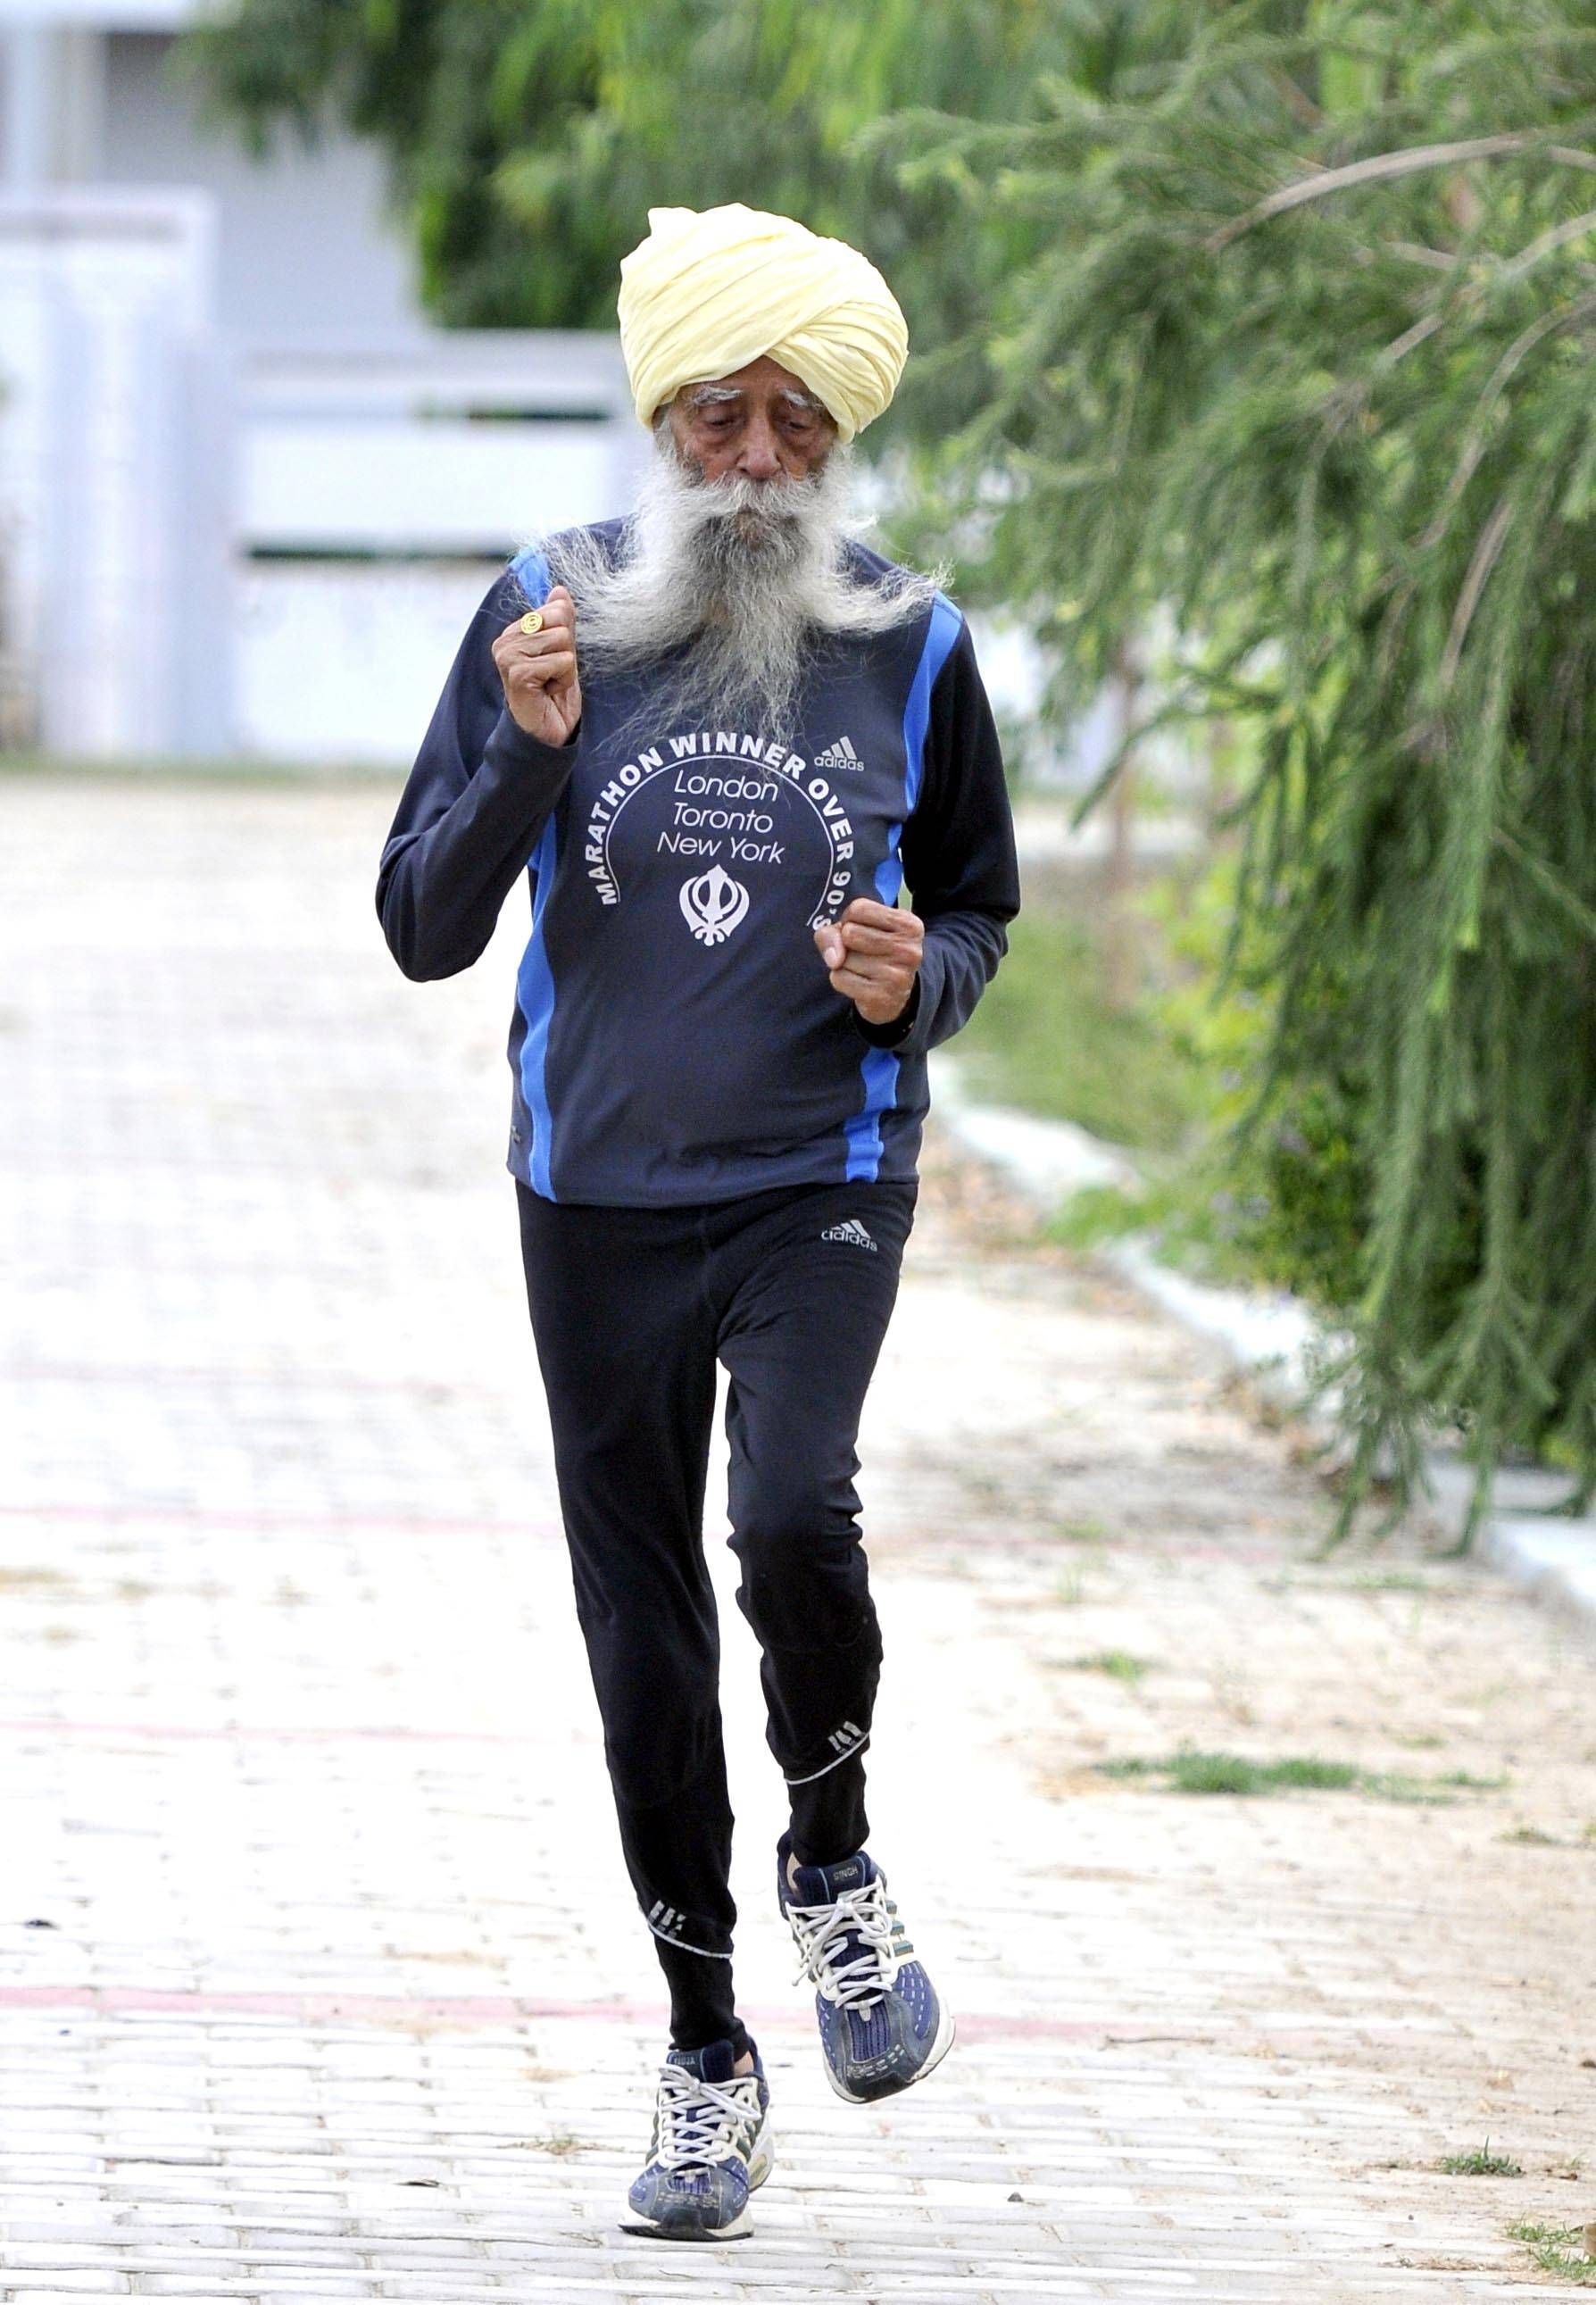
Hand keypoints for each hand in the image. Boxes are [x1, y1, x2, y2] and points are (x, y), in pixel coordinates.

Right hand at [491, 585, 580, 745]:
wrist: (548, 731)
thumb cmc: (553, 693)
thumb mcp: (563, 650)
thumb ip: (561, 621)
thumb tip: (559, 590)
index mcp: (514, 632)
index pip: (554, 609)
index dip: (565, 636)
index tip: (553, 660)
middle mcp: (505, 641)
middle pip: (559, 621)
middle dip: (567, 651)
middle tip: (553, 674)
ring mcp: (508, 656)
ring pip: (562, 640)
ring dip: (566, 668)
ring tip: (550, 684)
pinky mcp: (517, 673)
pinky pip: (562, 661)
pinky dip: (563, 680)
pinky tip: (548, 692)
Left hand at [814, 896, 922, 1025]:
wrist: (893, 996)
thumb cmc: (872, 953)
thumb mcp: (856, 929)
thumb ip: (833, 932)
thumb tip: (835, 959)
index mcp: (909, 924)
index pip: (858, 908)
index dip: (850, 919)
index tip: (864, 931)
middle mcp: (908, 949)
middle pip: (850, 933)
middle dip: (847, 943)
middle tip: (864, 953)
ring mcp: (897, 975)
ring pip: (843, 958)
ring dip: (845, 964)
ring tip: (865, 969)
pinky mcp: (881, 996)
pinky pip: (839, 979)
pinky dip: (841, 981)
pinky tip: (860, 983)